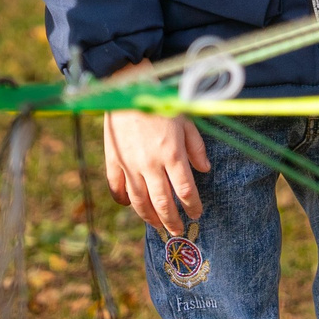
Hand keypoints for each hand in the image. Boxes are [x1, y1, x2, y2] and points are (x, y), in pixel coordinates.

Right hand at [102, 83, 210, 236]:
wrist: (126, 88)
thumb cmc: (161, 102)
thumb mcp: (185, 119)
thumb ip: (196, 147)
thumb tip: (205, 169)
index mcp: (172, 154)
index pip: (186, 190)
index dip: (193, 206)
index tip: (197, 213)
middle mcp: (150, 164)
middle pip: (163, 203)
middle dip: (172, 220)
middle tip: (178, 230)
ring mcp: (130, 165)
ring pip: (140, 202)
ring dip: (149, 217)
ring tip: (157, 226)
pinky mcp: (113, 161)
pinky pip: (117, 188)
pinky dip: (123, 200)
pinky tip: (130, 206)